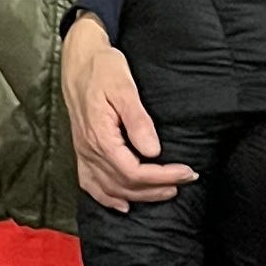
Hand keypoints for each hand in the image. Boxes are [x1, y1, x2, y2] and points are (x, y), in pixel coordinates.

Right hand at [63, 15, 191, 213]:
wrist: (79, 60)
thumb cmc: (103, 69)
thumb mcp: (124, 88)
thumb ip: (138, 121)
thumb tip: (152, 151)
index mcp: (100, 136)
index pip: (133, 171)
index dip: (162, 176)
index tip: (186, 171)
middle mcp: (89, 150)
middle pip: (124, 184)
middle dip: (157, 187)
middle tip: (185, 180)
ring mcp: (83, 153)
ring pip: (110, 189)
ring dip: (139, 196)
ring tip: (166, 192)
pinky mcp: (82, 152)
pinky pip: (90, 184)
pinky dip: (107, 198)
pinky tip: (123, 205)